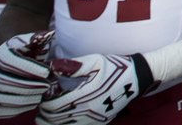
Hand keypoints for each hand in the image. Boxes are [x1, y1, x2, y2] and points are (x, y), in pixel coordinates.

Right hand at [0, 30, 55, 118]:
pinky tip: (31, 102)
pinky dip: (15, 110)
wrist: (17, 62)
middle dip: (29, 85)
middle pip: (4, 81)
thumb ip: (40, 38)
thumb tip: (48, 34)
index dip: (29, 68)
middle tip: (46, 85)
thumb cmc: (30, 52)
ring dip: (23, 98)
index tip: (47, 71)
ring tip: (40, 94)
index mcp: (0, 54)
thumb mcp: (35, 43)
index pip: (10, 61)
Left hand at [36, 54, 154, 123]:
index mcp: (85, 95)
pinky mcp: (98, 123)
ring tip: (50, 114)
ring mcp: (93, 120)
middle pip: (53, 120)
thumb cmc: (115, 68)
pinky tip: (66, 117)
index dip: (44, 101)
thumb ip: (72, 65)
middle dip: (45, 112)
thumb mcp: (95, 61)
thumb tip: (52, 66)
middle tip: (46, 102)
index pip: (53, 106)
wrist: (136, 79)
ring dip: (52, 122)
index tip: (46, 92)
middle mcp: (87, 111)